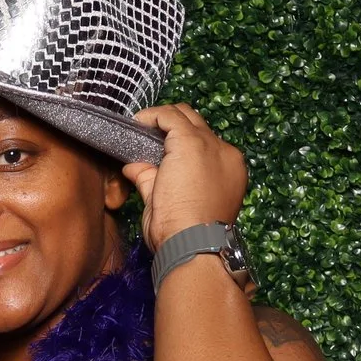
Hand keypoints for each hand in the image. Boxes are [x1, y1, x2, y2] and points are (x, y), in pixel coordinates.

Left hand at [121, 103, 248, 251]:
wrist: (194, 245)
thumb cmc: (184, 237)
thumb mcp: (168, 204)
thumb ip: (152, 180)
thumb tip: (132, 167)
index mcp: (228, 171)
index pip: (204, 145)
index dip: (178, 144)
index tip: (156, 151)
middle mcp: (225, 154)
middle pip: (197, 124)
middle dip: (171, 126)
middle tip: (146, 135)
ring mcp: (210, 146)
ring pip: (186, 115)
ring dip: (162, 119)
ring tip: (140, 127)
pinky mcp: (190, 142)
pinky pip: (170, 116)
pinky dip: (152, 116)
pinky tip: (137, 122)